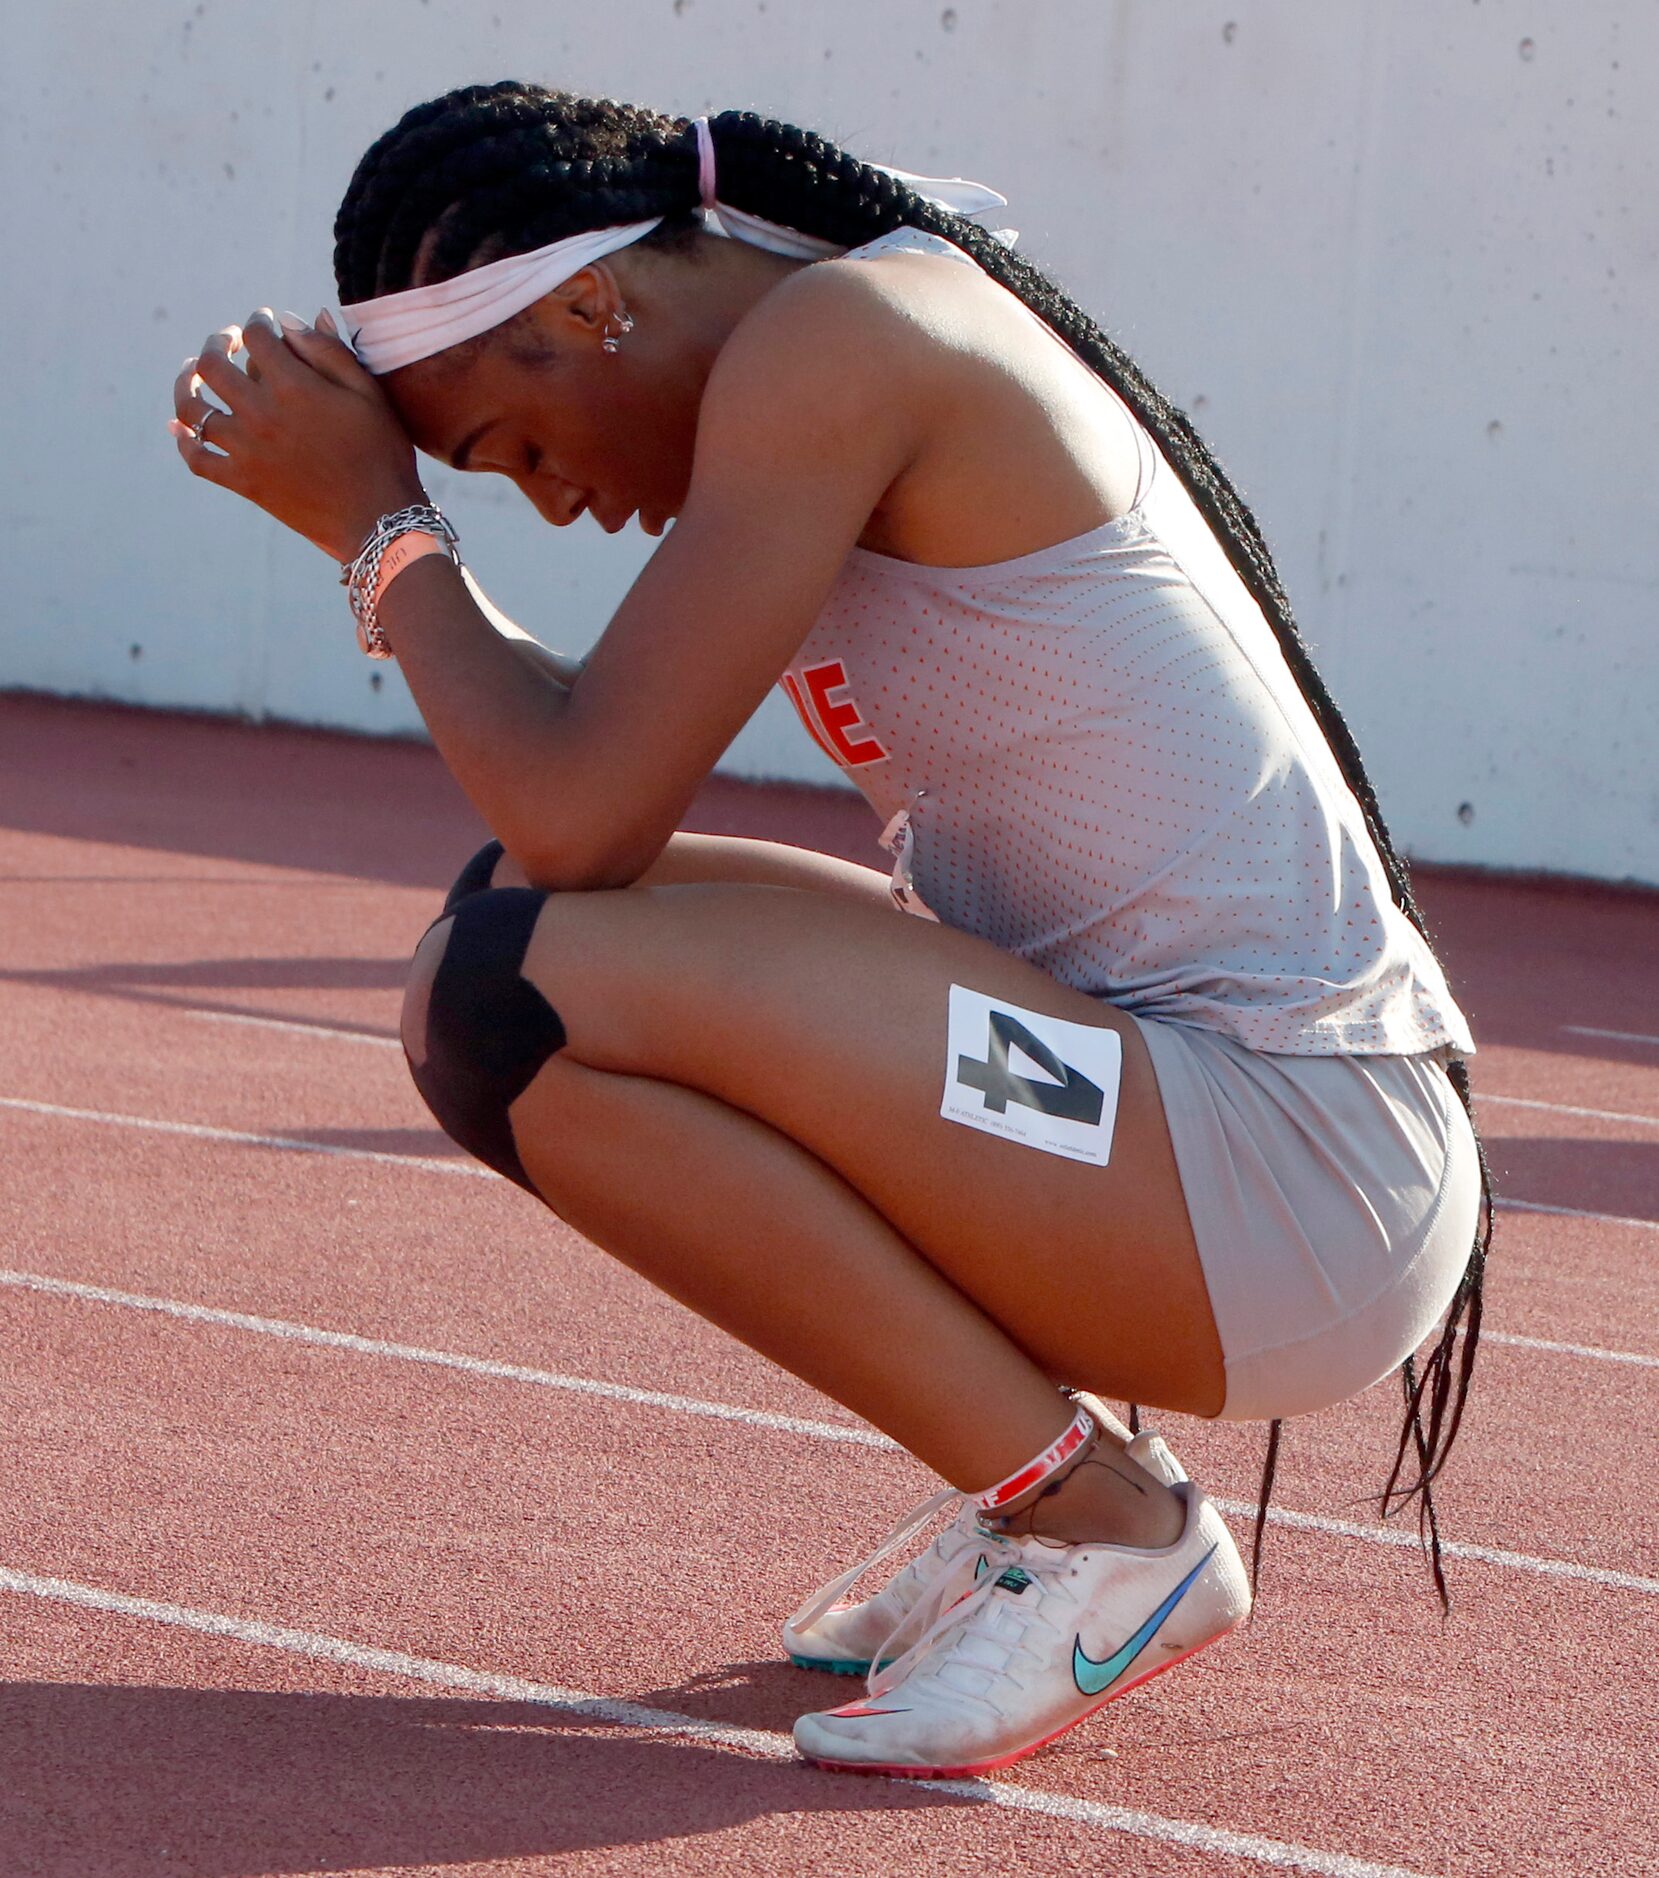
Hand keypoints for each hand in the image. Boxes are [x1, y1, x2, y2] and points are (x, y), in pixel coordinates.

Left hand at [170, 309, 426, 561]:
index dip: (258, 321)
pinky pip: (197, 459)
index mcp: (293, 386)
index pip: (256, 335)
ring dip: (186, 383)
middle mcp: (261, 413)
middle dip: (218, 342)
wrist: (377, 520)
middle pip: (212, 363)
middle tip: (227, 341)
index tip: (265, 321)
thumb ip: (329, 351)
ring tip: (192, 374)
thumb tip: (290, 320)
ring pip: (193, 408)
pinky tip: (181, 428)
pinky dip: (184, 441)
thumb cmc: (381, 453)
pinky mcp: (243, 482)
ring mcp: (247, 449)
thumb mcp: (368, 394)